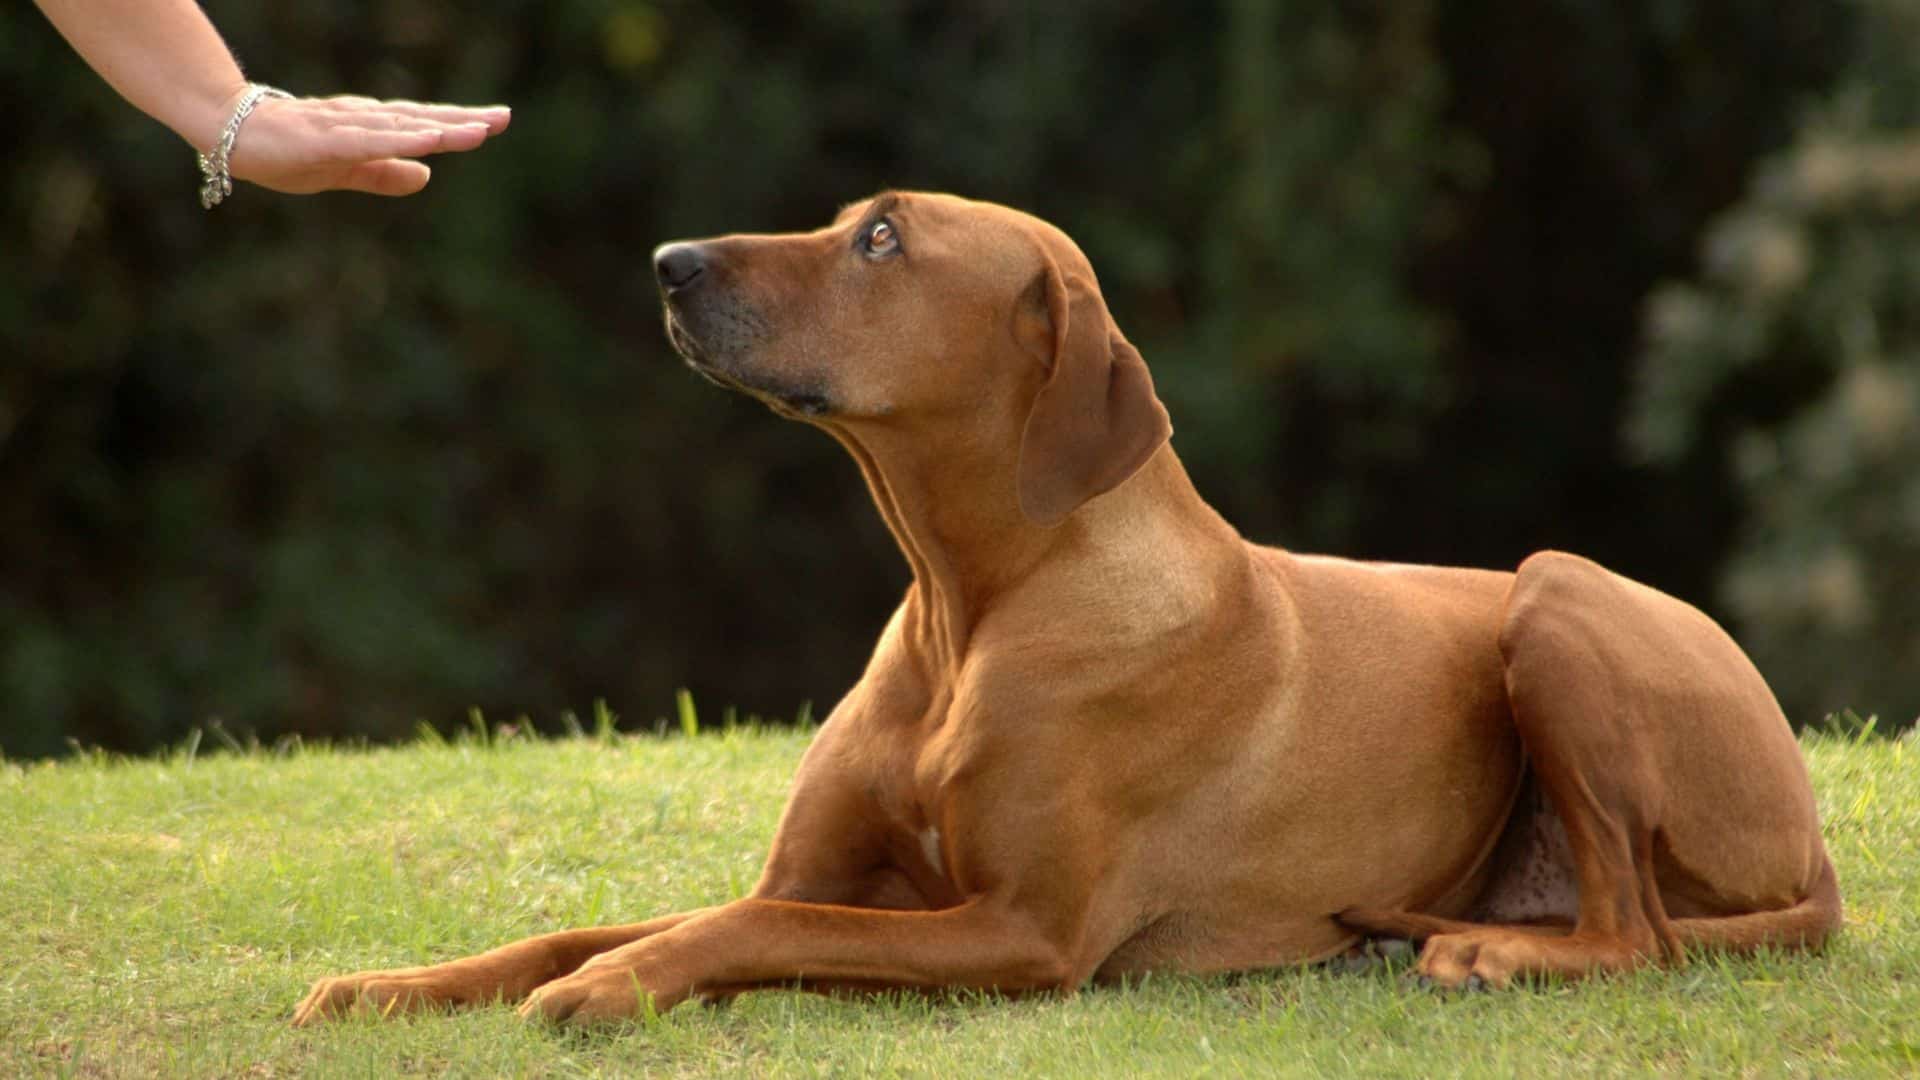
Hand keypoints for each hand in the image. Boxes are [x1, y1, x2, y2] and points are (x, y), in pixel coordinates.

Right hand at [225, 91, 510, 196]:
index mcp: (371, 129)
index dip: (460, 123)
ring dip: (439, 127)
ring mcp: (344, 128)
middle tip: (504, 117)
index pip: (423, 124)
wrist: (228, 132)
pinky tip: (425, 140)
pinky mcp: (324, 140)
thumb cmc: (285, 150)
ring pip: (400, 127)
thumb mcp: (343, 171)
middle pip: (421, 119)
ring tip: (477, 130)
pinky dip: (398, 140)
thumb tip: (427, 177)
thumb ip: (384, 174)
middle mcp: (363, 121)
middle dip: (463, 119)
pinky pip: (368, 141)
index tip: (498, 121)